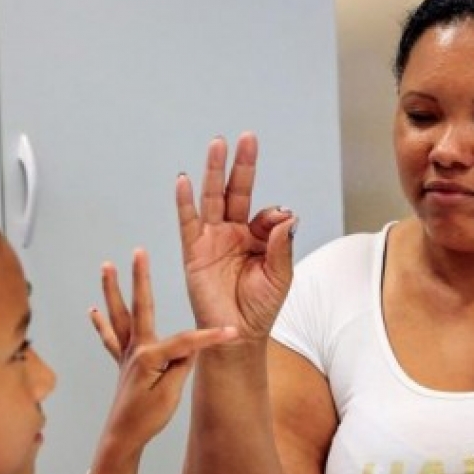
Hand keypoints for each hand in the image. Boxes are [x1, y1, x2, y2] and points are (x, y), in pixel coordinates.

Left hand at [89, 248, 237, 446]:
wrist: (122, 437)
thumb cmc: (148, 418)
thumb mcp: (172, 393)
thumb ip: (181, 365)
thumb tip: (192, 345)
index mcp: (149, 356)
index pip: (186, 341)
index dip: (211, 337)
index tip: (234, 332)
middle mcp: (135, 350)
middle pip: (139, 306)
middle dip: (140, 277)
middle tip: (139, 252)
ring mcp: (126, 355)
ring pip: (118, 315)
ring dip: (111, 289)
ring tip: (107, 266)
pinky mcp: (122, 363)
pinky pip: (110, 338)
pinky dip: (101, 324)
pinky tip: (92, 311)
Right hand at [177, 132, 297, 340]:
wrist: (236, 335)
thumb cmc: (260, 309)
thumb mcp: (280, 276)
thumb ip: (282, 245)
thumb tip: (287, 213)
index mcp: (258, 239)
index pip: (265, 214)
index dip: (272, 215)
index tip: (278, 219)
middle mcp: (234, 234)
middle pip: (237, 191)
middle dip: (241, 165)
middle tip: (246, 138)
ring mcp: (213, 240)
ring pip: (213, 198)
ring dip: (214, 172)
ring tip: (217, 144)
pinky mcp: (194, 251)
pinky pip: (188, 222)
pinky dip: (185, 201)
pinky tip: (185, 180)